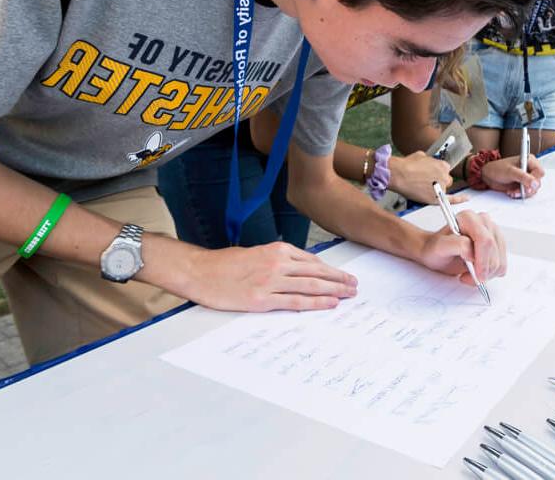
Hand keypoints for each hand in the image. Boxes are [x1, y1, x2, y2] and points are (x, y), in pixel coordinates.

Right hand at [189, 241, 358, 311]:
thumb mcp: (256, 253)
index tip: (344, 275)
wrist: (200, 271)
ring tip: (349, 295)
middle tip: (355, 286)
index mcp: (277, 250)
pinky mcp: (262, 300)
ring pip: (311, 286)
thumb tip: (297, 270)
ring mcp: (270, 282)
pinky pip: (295, 301)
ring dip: (334, 291)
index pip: (312, 261)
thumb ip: (277, 260)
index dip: (331, 269)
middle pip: (317, 272)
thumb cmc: (225, 263)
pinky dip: (316, 303)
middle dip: (339, 279)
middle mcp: (278, 263)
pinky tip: (330, 304)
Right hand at [389, 152, 467, 204]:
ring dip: (437, 189)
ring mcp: (441, 188)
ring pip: (444, 190)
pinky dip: (459, 199)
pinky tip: (465, 198)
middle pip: (446, 180)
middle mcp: (445, 176)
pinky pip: (451, 199)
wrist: (399, 174)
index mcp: (443, 165)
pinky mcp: (436, 198)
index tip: (431, 174)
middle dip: (439, 181)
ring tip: (421, 187)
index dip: (437, 172)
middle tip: (427, 181)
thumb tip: (428, 163)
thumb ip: (430, 161)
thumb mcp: (421, 156)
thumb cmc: (407, 165)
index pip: (445, 170)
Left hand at [419, 210, 507, 282]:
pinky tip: (478, 272)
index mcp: (468, 217)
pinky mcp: (498, 243)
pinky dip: (491, 273)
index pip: (485, 240)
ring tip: (470, 275)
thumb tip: (473, 253)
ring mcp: (493, 231)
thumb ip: (457, 245)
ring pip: (500, 259)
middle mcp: (483, 221)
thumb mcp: (441, 247)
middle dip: (485, 269)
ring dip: (488, 273)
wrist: (436, 250)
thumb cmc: (436, 248)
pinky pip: (502, 264)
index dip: (483, 261)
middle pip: (494, 250)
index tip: (476, 276)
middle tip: (470, 278)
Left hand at [479, 153, 544, 197]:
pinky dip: (520, 195)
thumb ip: (524, 177)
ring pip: (533, 190)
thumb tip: (535, 183)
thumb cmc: (497, 169)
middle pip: (537, 183)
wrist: (488, 176)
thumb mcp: (510, 172)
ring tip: (512, 191)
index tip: (527, 186)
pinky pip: (527, 193)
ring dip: (522, 193)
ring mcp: (526, 178)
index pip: (539, 172)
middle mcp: (530, 169)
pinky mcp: (522, 185)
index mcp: (529, 160)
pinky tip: (512, 192)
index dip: (535, 180)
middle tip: (519, 190)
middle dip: (528, 188)